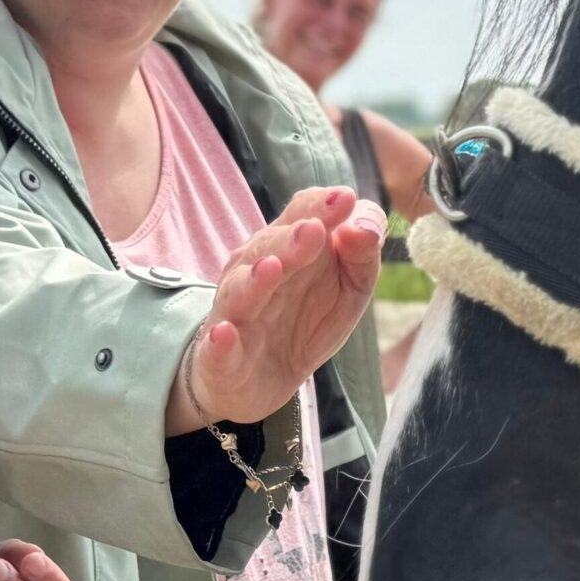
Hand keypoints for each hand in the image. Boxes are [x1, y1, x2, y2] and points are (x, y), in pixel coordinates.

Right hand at [168, 187, 384, 432]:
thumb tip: (363, 227)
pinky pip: (216, 348)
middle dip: (292, 240)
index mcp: (287, 247)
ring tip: (272, 268)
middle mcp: (253, 271)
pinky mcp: (219, 357)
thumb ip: (362, 253)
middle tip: (315, 230)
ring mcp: (233, 313)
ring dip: (255, 279)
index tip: (345, 199)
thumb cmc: (306, 321)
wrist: (261, 381)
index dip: (321, 207)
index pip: (300, 215)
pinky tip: (224, 334)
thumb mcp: (351, 288)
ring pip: (240, 291)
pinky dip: (219, 342)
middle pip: (269, 248)